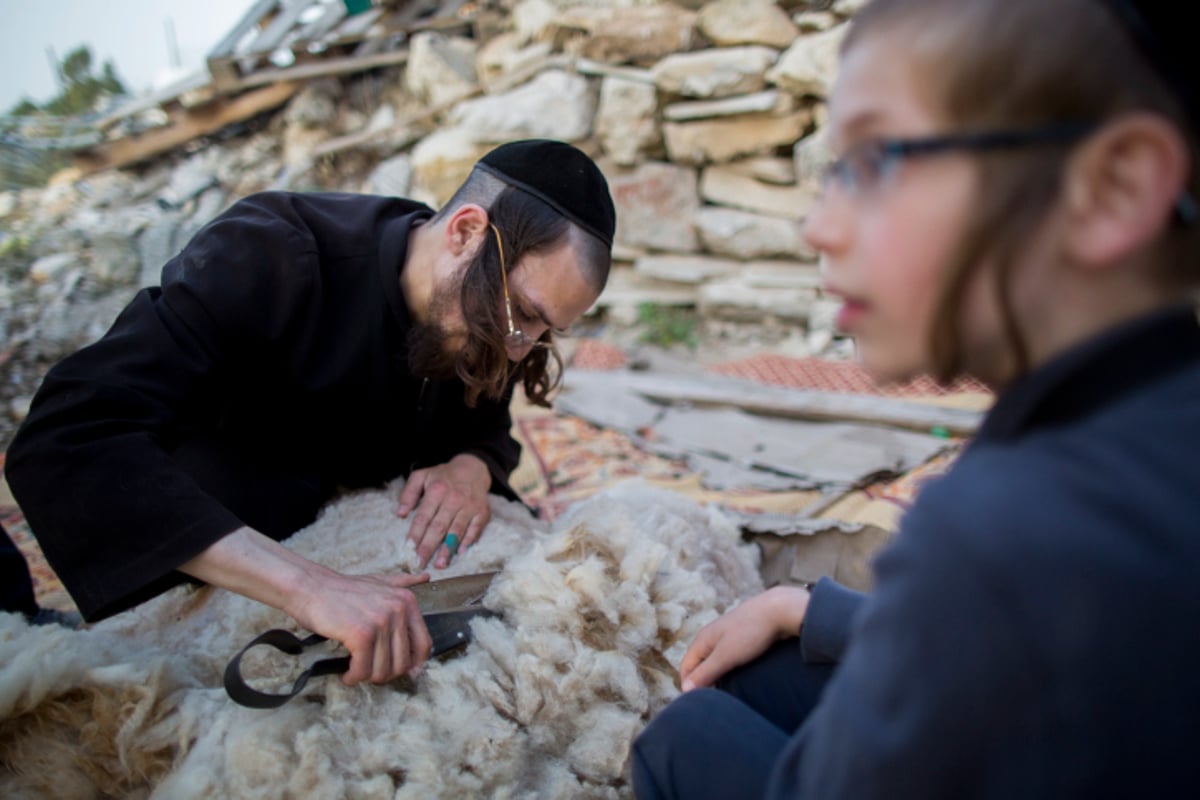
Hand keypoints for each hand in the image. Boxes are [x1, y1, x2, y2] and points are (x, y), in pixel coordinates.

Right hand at [289, 567, 432, 685]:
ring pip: (382, 670)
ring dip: (366, 676)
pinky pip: (363, 670)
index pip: (424, 644)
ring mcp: (380, 623)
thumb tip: (427, 578)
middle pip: (403, 663)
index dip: (414, 664)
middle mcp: (398, 610)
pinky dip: (353, 676)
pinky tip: (346, 672)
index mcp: (407, 601)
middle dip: (384, 673)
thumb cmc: (341, 590)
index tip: (402, 672)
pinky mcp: (361, 635)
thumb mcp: (380, 581)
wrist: (310, 587)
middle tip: (369, 670)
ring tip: (355, 670)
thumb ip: (404, 582)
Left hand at [396, 454, 491, 568]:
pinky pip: (475, 529)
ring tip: (440, 564)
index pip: (423, 517)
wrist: (473, 469)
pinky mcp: (482, 512)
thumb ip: (408, 493)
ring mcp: (470, 506)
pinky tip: (460, 552)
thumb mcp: (422, 476)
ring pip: (456, 530)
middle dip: (428, 547)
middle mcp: (454, 498)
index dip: (416, 534)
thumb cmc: (443, 476)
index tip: (409, 549)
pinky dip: (468, 541)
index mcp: (437, 490)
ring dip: (448, 549)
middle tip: (420, 563)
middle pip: (439, 527)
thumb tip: (400, 513)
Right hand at [679, 585, 810, 691]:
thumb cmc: (750, 632)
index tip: (699, 704)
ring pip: (715, 660)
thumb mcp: (725, 656)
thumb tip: (685, 689)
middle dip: (703, 682)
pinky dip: (730, 668)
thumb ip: (705, 673)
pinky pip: (730, 656)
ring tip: (728, 692)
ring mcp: (727, 635)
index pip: (686, 667)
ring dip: (718, 676)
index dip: (689, 685)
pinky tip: (741, 677)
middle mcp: (712, 636)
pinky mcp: (742, 636)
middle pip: (699, 663)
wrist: (780, 609)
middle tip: (714, 701)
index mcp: (703, 639)